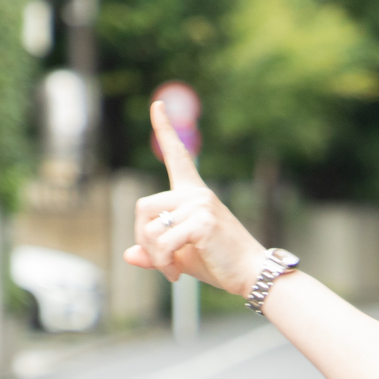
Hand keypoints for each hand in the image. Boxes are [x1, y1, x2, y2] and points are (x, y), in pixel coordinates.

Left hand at [126, 99, 266, 293]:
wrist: (250, 274)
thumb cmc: (219, 263)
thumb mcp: (180, 256)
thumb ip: (155, 252)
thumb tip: (129, 254)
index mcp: (192, 194)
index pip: (177, 155)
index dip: (165, 129)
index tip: (157, 104)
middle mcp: (196, 193)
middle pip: (142, 206)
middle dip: (144, 239)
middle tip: (160, 262)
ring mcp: (200, 205)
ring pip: (150, 229)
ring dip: (155, 256)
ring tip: (172, 271)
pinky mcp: (203, 221)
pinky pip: (163, 243)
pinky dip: (164, 263)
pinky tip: (177, 274)